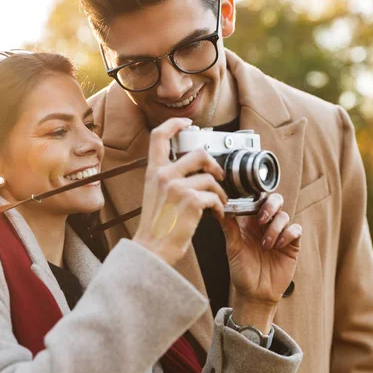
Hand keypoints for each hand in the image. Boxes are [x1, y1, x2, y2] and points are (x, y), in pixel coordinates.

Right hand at [133, 118, 227, 265]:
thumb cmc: (155, 226)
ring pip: (211, 178)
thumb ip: (166, 177)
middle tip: (218, 176)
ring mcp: (177, 187)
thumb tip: (190, 169)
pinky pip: (215, 196)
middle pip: (198, 153)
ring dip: (221, 192)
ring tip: (219, 203)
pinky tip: (216, 215)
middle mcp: (164, 175)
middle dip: (214, 164)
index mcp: (153, 171)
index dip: (175, 124)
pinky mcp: (191, 201)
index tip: (187, 123)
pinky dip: (220, 207)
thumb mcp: (154, 194)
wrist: (152, 248)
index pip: (159, 135)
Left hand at [220, 194, 301, 332]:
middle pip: (275, 201)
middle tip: (262, 220)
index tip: (249, 207)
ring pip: (284, 216)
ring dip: (275, 228)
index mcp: (249, 222)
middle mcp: (265, 225)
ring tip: (266, 245)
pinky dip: (288, 234)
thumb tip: (221, 209)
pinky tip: (278, 246)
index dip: (255, 199)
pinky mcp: (291, 245)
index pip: (256, 200)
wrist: (255, 293)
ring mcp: (280, 234)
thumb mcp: (232, 248)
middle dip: (270, 206)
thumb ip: (229, 228)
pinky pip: (296, 230)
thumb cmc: (241, 271)